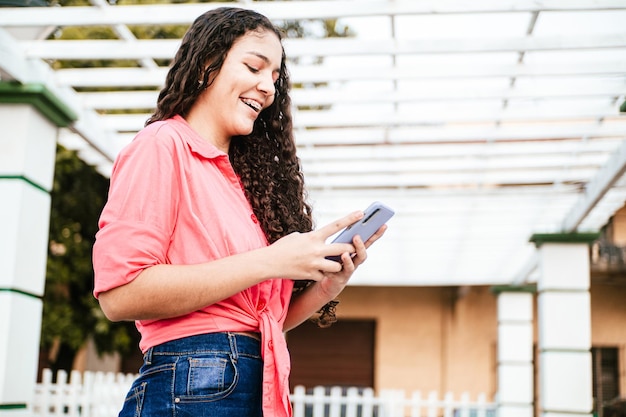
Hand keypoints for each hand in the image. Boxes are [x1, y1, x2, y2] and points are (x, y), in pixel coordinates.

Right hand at [267, 210, 387, 291]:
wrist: (269, 262)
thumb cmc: (282, 247)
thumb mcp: (297, 236)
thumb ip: (311, 237)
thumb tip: (320, 239)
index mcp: (313, 236)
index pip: (336, 226)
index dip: (350, 219)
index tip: (361, 213)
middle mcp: (316, 249)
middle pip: (343, 249)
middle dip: (350, 249)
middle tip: (352, 248)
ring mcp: (314, 263)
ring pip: (337, 266)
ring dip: (336, 265)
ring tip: (330, 263)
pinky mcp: (311, 275)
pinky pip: (324, 276)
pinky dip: (321, 275)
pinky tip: (314, 272)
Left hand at [317, 222, 387, 298]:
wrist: (331, 280)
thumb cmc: (336, 259)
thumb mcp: (340, 245)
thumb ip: (346, 237)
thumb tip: (352, 220)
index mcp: (357, 251)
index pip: (369, 241)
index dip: (376, 234)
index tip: (383, 225)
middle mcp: (355, 261)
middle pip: (362, 255)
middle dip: (360, 246)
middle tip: (356, 237)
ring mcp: (347, 271)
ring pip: (351, 267)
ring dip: (348, 260)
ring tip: (344, 254)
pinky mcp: (338, 279)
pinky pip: (335, 275)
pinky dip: (331, 271)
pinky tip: (326, 268)